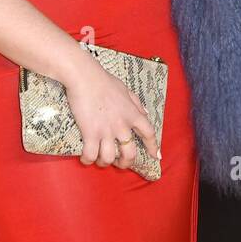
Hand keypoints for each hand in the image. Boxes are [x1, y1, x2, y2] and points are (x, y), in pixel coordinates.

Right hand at [63, 53, 160, 172]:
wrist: (86, 77)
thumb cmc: (105, 81)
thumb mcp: (127, 90)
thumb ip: (137, 104)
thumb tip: (146, 115)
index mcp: (133, 114)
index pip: (149, 133)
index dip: (153, 147)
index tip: (155, 156)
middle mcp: (122, 125)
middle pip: (130, 153)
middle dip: (126, 163)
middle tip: (120, 164)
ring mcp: (106, 130)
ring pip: (109, 158)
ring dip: (105, 163)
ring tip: (100, 160)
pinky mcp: (90, 132)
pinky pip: (90, 155)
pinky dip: (87, 160)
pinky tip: (85, 158)